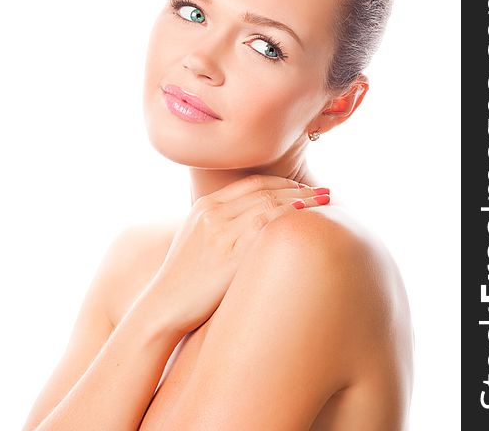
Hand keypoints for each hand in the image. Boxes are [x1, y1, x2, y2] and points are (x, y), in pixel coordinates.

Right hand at [150, 174, 329, 334]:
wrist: (162, 306)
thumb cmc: (184, 279)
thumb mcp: (197, 238)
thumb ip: (221, 224)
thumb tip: (252, 223)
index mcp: (205, 205)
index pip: (252, 183)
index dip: (282, 182)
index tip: (303, 187)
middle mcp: (212, 212)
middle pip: (265, 190)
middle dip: (299, 188)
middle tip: (324, 191)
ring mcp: (220, 231)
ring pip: (269, 203)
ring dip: (303, 199)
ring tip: (325, 201)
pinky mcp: (228, 254)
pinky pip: (265, 227)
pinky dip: (289, 217)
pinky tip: (306, 217)